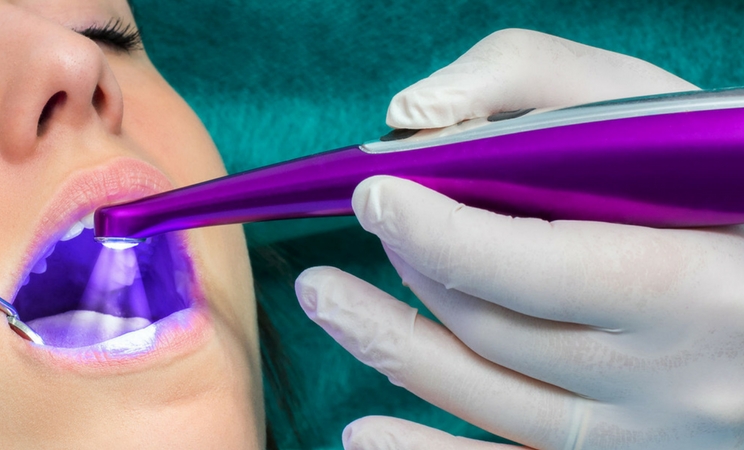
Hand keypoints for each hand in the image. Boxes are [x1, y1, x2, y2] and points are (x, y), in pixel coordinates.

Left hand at [298, 29, 743, 448]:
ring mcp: (647, 436)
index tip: (375, 194)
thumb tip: (417, 117)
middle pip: (497, 331)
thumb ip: (543, 83)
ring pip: (487, 400)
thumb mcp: (665, 114)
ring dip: (388, 346)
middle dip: (411, 269)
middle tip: (365, 224)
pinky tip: (363, 433)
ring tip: (324, 297)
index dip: (435, 232)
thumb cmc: (729, 186)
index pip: (533, 269)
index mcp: (696, 286)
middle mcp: (673, 380)